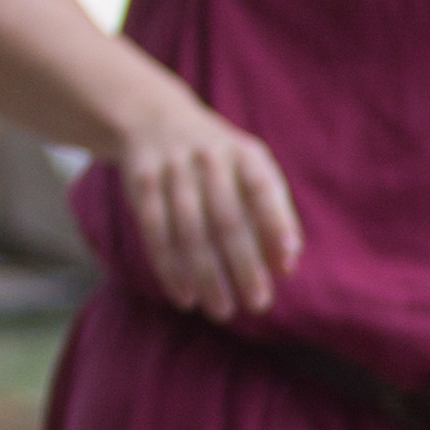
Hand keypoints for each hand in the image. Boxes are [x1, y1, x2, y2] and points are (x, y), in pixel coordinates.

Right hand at [114, 96, 300, 316]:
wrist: (153, 119)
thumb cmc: (219, 161)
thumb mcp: (250, 169)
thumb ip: (273, 212)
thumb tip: (288, 263)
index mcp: (244, 154)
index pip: (264, 190)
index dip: (276, 226)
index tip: (285, 266)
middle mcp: (209, 159)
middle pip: (227, 220)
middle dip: (243, 266)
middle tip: (258, 304)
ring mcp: (172, 170)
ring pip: (190, 232)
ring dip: (207, 276)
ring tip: (222, 310)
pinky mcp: (141, 184)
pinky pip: (155, 232)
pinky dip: (170, 269)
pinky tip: (185, 297)